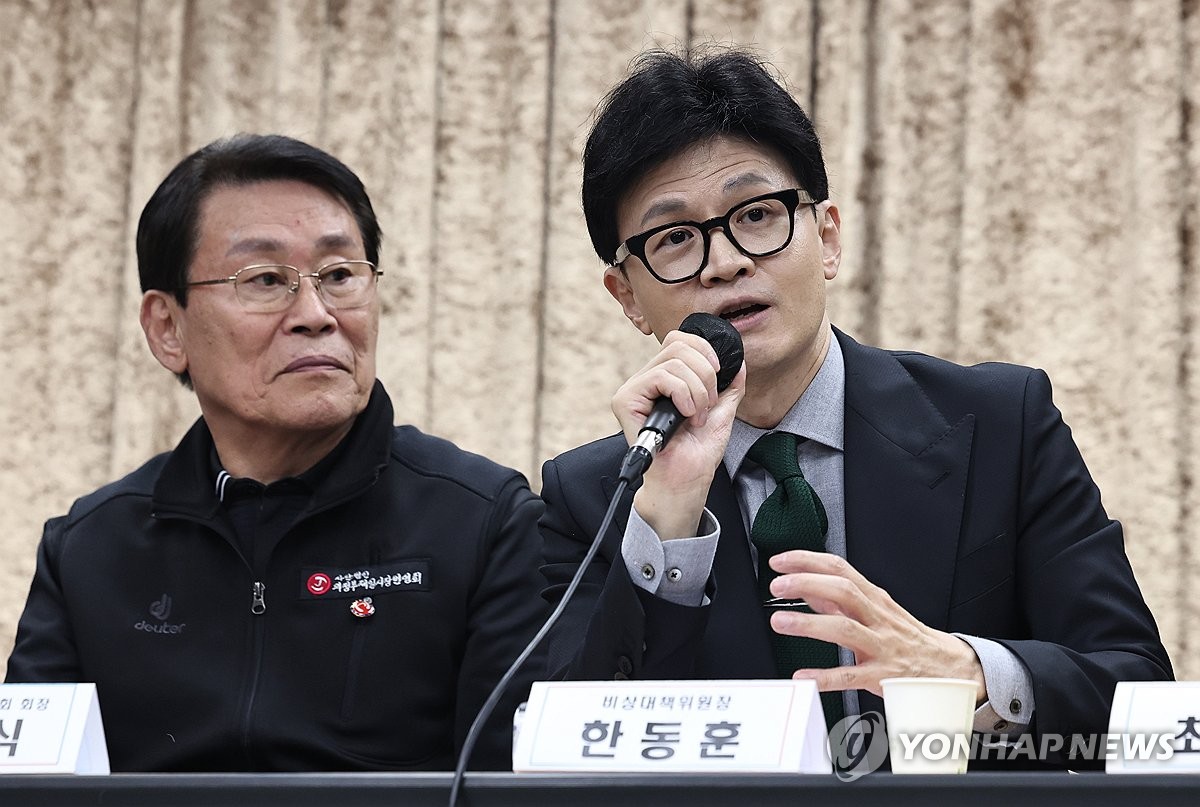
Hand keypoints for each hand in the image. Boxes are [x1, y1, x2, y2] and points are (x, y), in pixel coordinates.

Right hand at [613, 330, 745, 539]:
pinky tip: (686, 416)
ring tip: (697, 416)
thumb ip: (729, 386)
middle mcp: (646, 380)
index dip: (703, 350)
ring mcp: (634, 390)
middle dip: (705, 374)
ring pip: (674, 362)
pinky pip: (661, 377)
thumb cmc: (697, 453)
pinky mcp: (625, 401)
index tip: (718, 374)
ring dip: (698, 391)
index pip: (679, 340)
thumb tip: (739, 362)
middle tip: (708, 404)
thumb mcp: (721, 412)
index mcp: (664, 379)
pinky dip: (684, 395)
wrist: (686, 480)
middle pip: (678, 345)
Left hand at [765, 550, 986, 702]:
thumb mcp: (874, 610)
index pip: (839, 568)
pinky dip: (826, 677)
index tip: (780, 561)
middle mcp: (877, 617)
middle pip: (843, 591)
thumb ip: (838, 601)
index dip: (808, 561)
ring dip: (810, 625)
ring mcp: (881, 645)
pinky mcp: (882, 674)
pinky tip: (804, 677)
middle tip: (778, 585)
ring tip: (780, 622)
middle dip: (807, 584)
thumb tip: (805, 587)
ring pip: (845, 629)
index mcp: (873, 598)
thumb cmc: (905, 637)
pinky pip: (851, 675)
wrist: (947, 668)